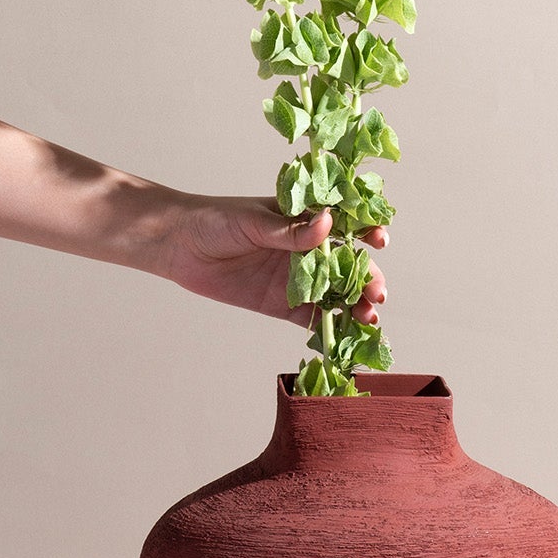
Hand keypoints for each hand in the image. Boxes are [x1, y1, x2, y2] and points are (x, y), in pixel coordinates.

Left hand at [160, 194, 387, 327]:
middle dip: (367, 280)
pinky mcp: (283, 305)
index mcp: (305, 219)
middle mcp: (308, 249)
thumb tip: (327, 223)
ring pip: (336, 294)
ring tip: (368, 319)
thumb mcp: (252, 221)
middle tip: (377, 295)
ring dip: (355, 306)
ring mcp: (297, 278)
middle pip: (347, 266)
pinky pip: (312, 318)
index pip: (345, 224)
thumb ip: (289, 230)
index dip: (367, 231)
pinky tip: (345, 338)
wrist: (178, 246)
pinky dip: (330, 329)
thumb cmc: (214, 221)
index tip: (378, 240)